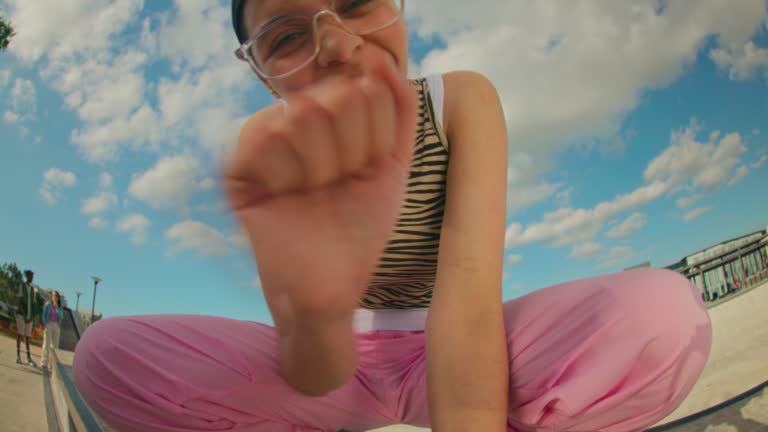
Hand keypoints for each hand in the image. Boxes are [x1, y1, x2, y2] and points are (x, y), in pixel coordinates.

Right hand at [225, 58, 417, 328]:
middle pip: (331, 98)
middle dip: (351, 151)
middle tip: (340, 184)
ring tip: (316, 193)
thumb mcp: (392, 165)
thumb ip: (398, 111)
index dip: (373, 136)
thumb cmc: (362, 228)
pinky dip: (286, 174)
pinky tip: (288, 195)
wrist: (333, 284)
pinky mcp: (238, 172)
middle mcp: (295, 124)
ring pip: (298, 116)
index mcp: (331, 120)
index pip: (359, 90)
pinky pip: (261, 140)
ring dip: (320, 166)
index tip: (367, 170)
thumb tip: (382, 61)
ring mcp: (264, 145)